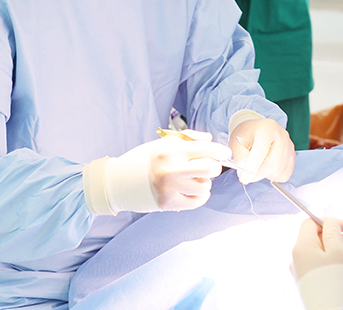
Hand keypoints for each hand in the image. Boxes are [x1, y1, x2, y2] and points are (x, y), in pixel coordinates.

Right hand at [105, 131, 231, 212]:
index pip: (206, 149)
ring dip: (203, 182)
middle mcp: (171, 169)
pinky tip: (191, 190)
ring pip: (206, 186)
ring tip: (192, 179)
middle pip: (211, 169)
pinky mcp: (168, 204)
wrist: (117, 182)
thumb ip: (187, 139)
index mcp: (169, 150)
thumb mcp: (161, 143)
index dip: (220, 150)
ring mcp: (169, 189)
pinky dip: (199, 196)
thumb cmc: (140, 160)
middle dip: (213, 167)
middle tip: (207, 166)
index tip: (225, 152)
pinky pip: (197, 201)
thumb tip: (210, 139)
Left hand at [229, 117, 294, 183]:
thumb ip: (240, 157)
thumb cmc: (246, 135)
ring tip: (255, 165)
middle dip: (257, 174)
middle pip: (273, 163)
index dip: (253, 166)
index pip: (262, 150)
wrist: (255, 131)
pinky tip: (266, 166)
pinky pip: (284, 175)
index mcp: (267, 128)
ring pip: (277, 171)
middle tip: (244, 178)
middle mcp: (282, 135)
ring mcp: (289, 146)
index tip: (244, 178)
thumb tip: (245, 172)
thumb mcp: (236, 143)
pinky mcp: (292, 156)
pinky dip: (273, 176)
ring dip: (263, 174)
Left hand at [292, 218, 342, 280]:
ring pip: (321, 252)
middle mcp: (297, 257)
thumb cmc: (333, 282)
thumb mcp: (337, 251)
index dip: (329, 221)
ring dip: (339, 250)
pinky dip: (333, 262)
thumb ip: (333, 231)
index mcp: (301, 246)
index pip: (311, 222)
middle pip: (318, 238)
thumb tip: (330, 223)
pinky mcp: (308, 281)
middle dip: (338, 238)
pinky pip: (320, 264)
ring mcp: (301, 270)